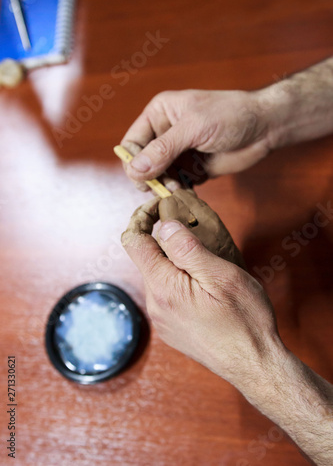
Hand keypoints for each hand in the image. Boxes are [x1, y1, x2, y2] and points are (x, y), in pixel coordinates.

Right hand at [121, 89, 272, 190]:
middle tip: (164, 187)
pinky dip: (178, 192)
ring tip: (178, 189)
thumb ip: (164, 149)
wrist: (264, 127)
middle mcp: (164, 134)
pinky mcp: (192, 170)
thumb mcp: (194, 127)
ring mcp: (178, 154)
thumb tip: (135, 169)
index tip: (143, 177)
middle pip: (142, 164)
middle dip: (150, 177)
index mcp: (159, 114)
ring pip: (158, 177)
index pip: (132, 142)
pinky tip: (186, 194)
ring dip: (164, 187)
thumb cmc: (231, 115)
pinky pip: (176, 185)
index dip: (133, 161)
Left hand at [121, 197, 280, 388]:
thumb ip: (188, 249)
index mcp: (163, 287)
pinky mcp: (171, 328)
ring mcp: (162, 319)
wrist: (255, 366)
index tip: (161, 205)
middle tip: (194, 227)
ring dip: (175, 260)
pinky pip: (167, 294)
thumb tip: (164, 225)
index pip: (134, 241)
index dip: (142, 217)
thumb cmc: (245, 320)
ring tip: (205, 258)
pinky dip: (179, 280)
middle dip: (164, 238)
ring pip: (159, 276)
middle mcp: (155, 304)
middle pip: (146, 258)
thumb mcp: (222, 276)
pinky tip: (205, 284)